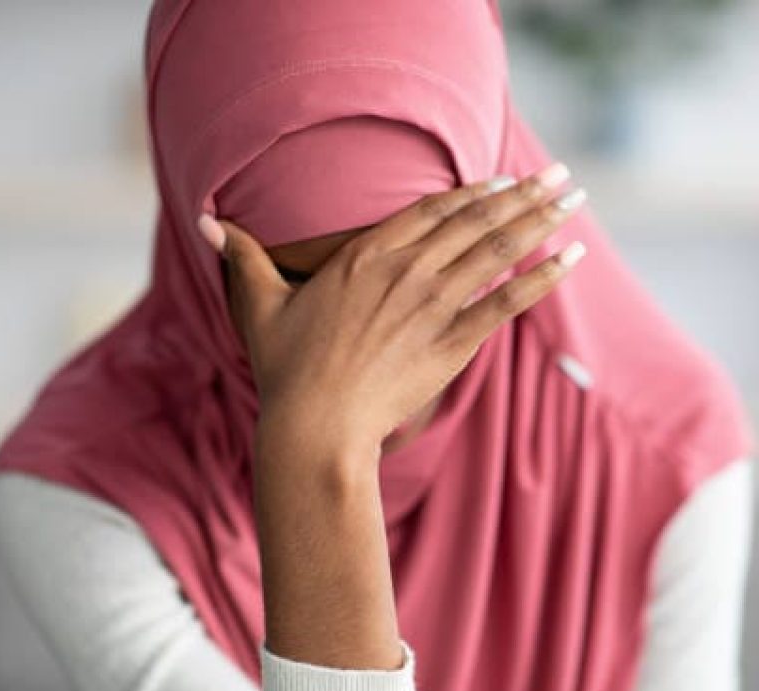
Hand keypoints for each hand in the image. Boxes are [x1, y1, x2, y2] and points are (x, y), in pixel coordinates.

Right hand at [197, 162, 586, 452]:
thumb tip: (203, 220)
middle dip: (525, 195)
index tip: (506, 179)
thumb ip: (243, 256)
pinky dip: (541, 279)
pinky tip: (571, 259)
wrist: (315, 425)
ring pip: (497, 251)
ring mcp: (433, 305)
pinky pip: (505, 303)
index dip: (474, 191)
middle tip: (564, 176)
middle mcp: (407, 270)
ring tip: (576, 199)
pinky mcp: (451, 344)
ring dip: (542, 222)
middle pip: (476, 221)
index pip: (433, 210)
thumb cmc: (286, 367)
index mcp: (367, 255)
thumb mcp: (260, 305)